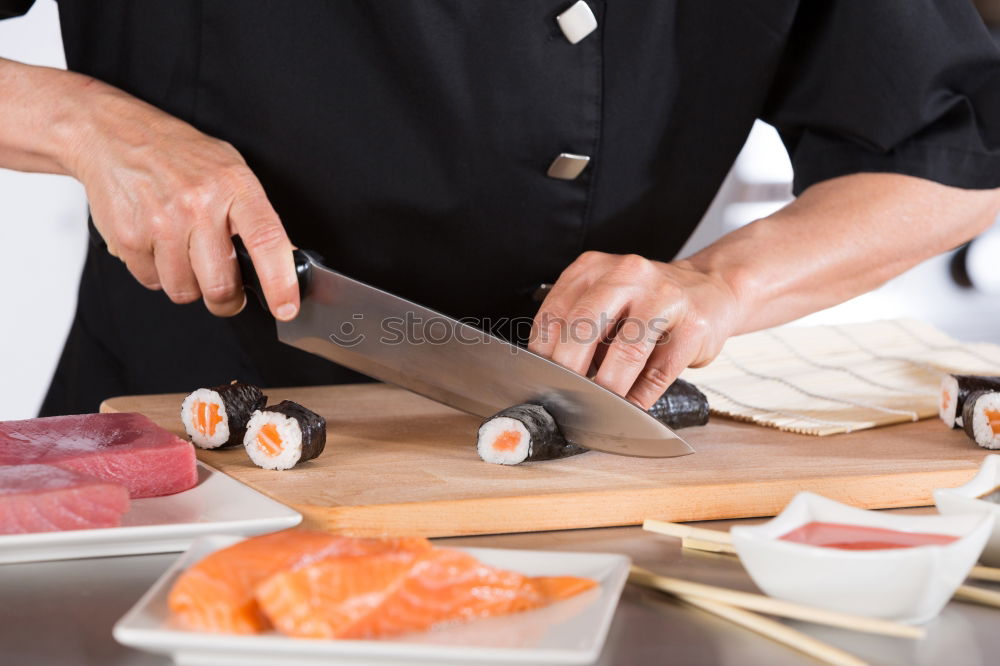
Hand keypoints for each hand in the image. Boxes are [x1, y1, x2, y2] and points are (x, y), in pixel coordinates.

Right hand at [64, 84, 297, 318]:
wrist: (114, 134)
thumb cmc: (179, 155)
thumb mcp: (231, 172)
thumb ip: (259, 216)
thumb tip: (288, 259)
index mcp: (234, 187)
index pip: (267, 241)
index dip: (280, 282)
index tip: (286, 308)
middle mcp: (199, 204)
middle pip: (220, 285)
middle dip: (226, 300)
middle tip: (226, 292)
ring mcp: (161, 221)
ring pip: (185, 291)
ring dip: (188, 284)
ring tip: (184, 253)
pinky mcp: (129, 237)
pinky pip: (152, 282)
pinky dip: (157, 273)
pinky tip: (157, 244)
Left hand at [528, 252, 739, 408]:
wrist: (710, 290)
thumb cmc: (647, 304)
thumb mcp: (606, 301)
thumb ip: (579, 328)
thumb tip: (549, 377)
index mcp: (594, 268)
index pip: (555, 313)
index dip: (543, 354)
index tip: (538, 381)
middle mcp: (627, 275)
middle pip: (584, 327)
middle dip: (568, 371)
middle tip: (562, 398)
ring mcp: (664, 297)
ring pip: (626, 350)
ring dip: (608, 387)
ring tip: (596, 408)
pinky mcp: (693, 326)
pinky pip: (659, 371)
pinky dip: (640, 397)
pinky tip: (629, 409)